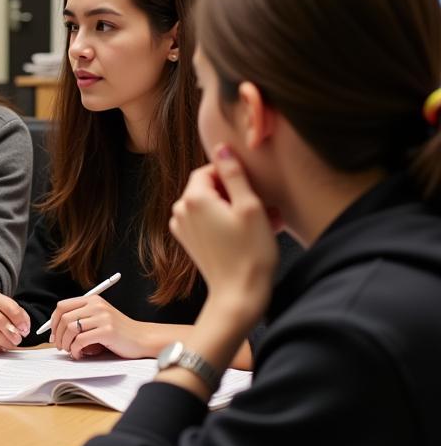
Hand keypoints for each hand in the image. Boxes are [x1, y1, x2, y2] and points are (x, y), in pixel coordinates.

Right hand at [0, 287, 30, 350]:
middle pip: (0, 320)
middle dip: (13, 333)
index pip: (9, 306)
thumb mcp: (5, 307)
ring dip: (6, 342)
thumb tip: (23, 328)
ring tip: (11, 343)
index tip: (24, 329)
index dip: (20, 320)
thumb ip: (18, 314)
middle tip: (18, 339)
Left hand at [49, 294, 154, 359]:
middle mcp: (97, 305)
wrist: (141, 338)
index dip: (53, 321)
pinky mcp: (107, 331)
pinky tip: (78, 354)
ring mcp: (103, 317)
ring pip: (70, 329)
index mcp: (93, 300)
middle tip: (59, 346)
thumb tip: (55, 330)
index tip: (53, 334)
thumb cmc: (118, 332)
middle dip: (57, 335)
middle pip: (64, 318)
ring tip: (69, 350)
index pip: (62, 306)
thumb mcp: (99, 318)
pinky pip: (81, 340)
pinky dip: (75, 350)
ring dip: (65, 343)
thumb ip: (81, 318)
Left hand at [169, 145, 277, 334]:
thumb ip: (234, 174)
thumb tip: (223, 150)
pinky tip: (251, 232)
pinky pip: (209, 221)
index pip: (211, 169)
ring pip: (212, 204)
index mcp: (193, 198)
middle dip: (238, 193)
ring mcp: (182, 227)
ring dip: (237, 208)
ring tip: (265, 222)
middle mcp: (181, 210)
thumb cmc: (250, 253)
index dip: (234, 175)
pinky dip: (228, 222)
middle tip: (265, 207)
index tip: (255, 188)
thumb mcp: (250, 207)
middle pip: (210, 187)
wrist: (238, 295)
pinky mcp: (189, 241)